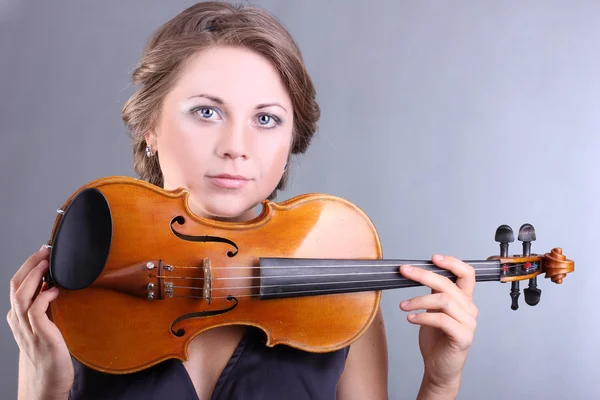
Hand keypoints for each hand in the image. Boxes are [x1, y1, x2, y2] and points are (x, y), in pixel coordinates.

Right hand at [7, 245, 73, 399]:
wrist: (50, 381)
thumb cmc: (52, 352)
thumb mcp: (47, 325)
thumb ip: (47, 308)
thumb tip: (56, 285)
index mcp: (19, 317)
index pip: (17, 285)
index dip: (27, 267)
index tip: (42, 253)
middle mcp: (19, 321)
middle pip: (15, 286)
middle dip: (29, 265)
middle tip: (44, 251)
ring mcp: (27, 329)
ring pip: (21, 295)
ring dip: (34, 276)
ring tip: (47, 264)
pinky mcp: (41, 335)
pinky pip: (36, 310)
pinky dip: (45, 296)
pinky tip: (56, 290)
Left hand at [399, 254, 477, 394]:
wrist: (439, 368)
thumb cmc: (436, 339)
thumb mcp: (433, 310)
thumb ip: (434, 292)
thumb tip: (421, 272)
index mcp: (464, 300)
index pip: (467, 274)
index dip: (452, 262)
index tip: (433, 258)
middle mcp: (469, 309)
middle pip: (448, 284)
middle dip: (423, 275)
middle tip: (404, 272)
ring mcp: (469, 324)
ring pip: (444, 301)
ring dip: (419, 300)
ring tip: (403, 306)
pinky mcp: (463, 337)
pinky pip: (442, 320)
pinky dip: (423, 317)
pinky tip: (410, 318)